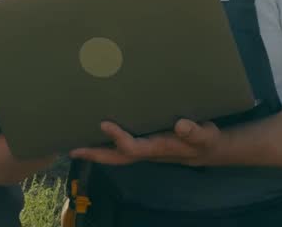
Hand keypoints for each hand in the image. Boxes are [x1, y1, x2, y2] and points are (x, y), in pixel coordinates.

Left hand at [69, 119, 223, 166]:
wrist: (208, 149)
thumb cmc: (205, 140)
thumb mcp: (205, 136)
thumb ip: (195, 132)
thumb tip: (181, 125)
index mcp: (159, 148)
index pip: (133, 147)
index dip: (119, 137)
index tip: (104, 123)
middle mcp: (147, 151)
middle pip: (117, 158)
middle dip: (95, 155)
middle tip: (73, 149)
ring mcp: (144, 150)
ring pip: (116, 154)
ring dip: (96, 151)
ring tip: (75, 144)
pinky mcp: (144, 144)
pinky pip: (121, 147)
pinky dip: (106, 144)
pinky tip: (94, 134)